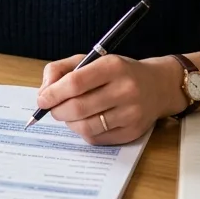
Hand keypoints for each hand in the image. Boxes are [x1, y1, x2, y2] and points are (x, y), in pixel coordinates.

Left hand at [36, 54, 185, 144]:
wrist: (158, 86)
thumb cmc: (118, 72)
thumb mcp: (92, 60)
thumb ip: (62, 70)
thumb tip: (44, 92)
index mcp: (113, 66)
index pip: (75, 82)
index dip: (53, 93)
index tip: (42, 99)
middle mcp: (125, 90)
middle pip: (78, 107)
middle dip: (57, 110)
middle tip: (53, 109)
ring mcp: (131, 113)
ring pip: (85, 126)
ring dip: (69, 123)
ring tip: (69, 114)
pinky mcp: (132, 132)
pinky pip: (96, 138)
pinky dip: (84, 131)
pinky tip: (86, 121)